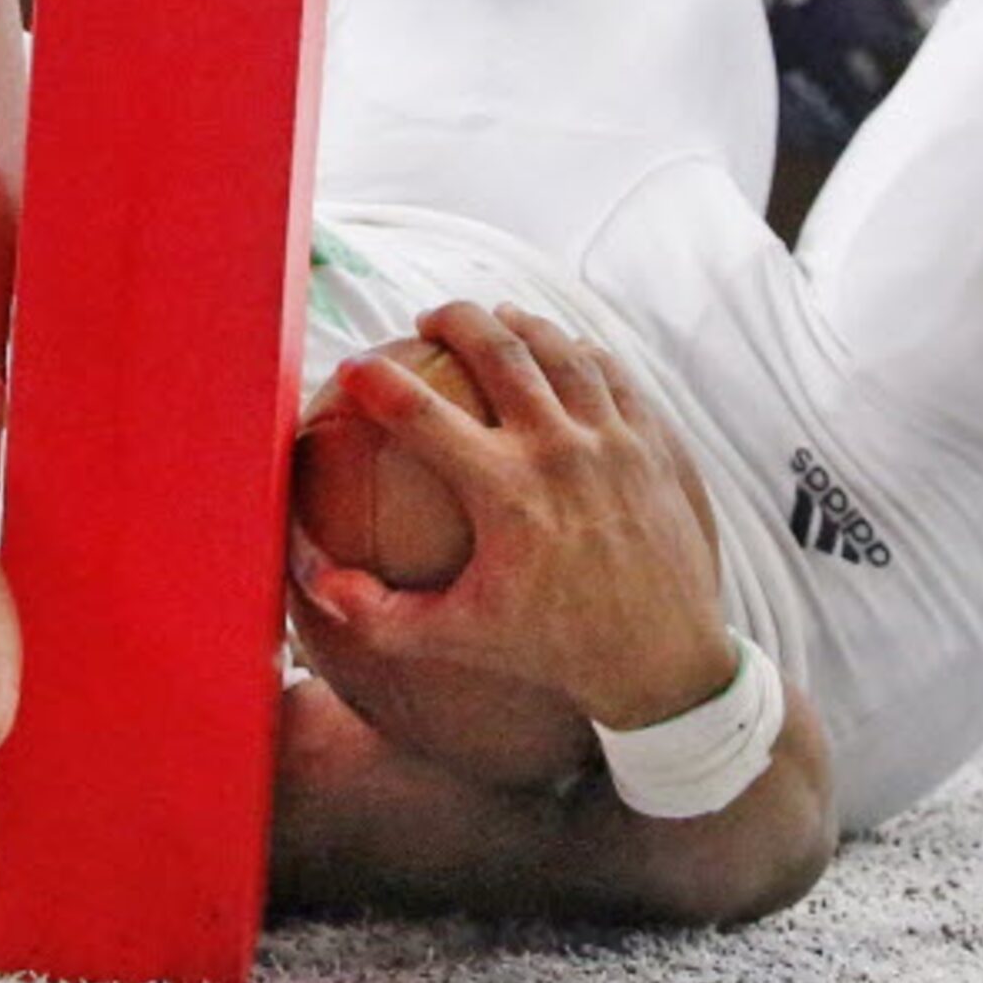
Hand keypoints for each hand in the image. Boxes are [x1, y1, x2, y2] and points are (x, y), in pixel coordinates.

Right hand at [303, 302, 735, 730]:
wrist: (664, 663)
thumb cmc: (554, 652)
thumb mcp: (458, 638)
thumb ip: (379, 613)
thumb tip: (319, 579)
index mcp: (506, 493)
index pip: (420, 413)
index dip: (377, 380)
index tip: (354, 366)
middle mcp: (560, 453)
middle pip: (499, 350)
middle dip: (456, 319)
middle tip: (428, 320)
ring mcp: (614, 443)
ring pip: (561, 349)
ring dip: (519, 324)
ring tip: (493, 319)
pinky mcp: (654, 446)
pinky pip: (613, 374)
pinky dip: (581, 351)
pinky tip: (563, 350)